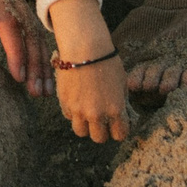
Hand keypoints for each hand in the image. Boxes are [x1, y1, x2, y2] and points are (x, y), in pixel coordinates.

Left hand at [0, 0, 39, 90]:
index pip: (8, 21)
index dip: (16, 49)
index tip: (19, 76)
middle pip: (27, 27)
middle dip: (35, 61)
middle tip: (37, 92)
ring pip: (33, 30)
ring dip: (41, 60)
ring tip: (44, 90)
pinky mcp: (13, 5)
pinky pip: (30, 30)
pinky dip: (37, 52)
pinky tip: (41, 73)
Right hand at [44, 0, 133, 141]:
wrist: (84, 47)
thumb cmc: (107, 61)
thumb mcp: (122, 83)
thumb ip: (121, 102)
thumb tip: (121, 114)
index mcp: (115, 110)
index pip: (119, 135)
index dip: (119, 131)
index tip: (118, 125)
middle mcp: (97, 114)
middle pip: (99, 138)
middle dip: (102, 131)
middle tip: (102, 122)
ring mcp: (78, 110)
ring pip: (81, 132)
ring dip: (86, 126)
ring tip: (88, 114)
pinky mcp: (64, 103)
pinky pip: (69, 117)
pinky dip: (74, 113)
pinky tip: (78, 101)